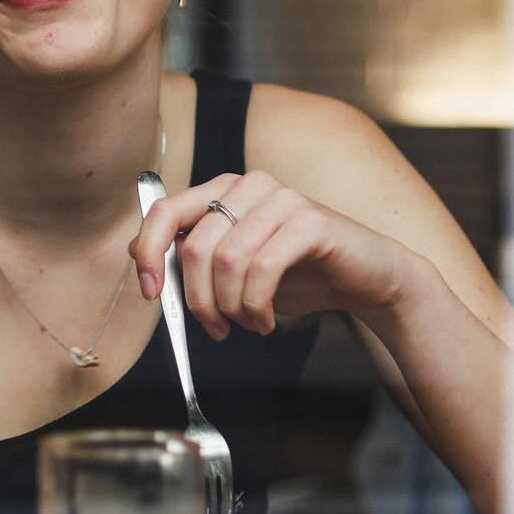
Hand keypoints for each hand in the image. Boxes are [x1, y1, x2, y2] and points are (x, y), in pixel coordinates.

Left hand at [130, 171, 411, 338]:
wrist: (366, 279)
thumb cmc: (297, 275)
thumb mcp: (235, 269)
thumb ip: (195, 260)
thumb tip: (146, 263)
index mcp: (223, 191)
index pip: (166, 211)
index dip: (149, 253)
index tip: (150, 292)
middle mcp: (249, 186)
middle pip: (196, 246)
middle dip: (198, 299)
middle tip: (215, 328)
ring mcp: (281, 199)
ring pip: (227, 261)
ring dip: (231, 307)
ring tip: (247, 324)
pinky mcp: (310, 220)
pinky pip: (263, 268)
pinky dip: (256, 305)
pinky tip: (265, 321)